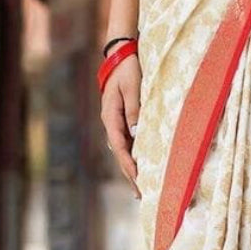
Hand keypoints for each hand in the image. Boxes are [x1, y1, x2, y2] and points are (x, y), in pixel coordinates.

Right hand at [101, 54, 141, 198]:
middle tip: (140, 194)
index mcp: (110, 116)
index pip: (119, 146)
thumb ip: (134, 110)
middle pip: (119, 154)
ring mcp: (114, 122)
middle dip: (129, 175)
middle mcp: (110, 122)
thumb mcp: (132, 87)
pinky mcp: (120, 119)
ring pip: (122, 150)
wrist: (120, 55)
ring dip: (130, 169)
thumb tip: (136, 135)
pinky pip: (126, 143)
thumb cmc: (128, 69)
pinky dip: (132, 156)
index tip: (137, 179)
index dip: (128, 165)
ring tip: (139, 188)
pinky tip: (138, 167)